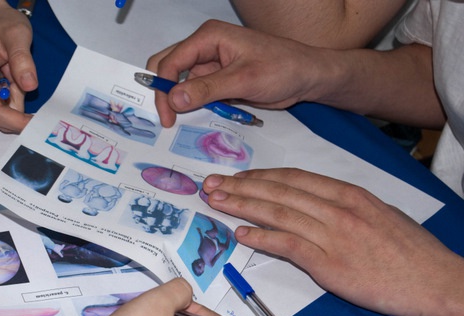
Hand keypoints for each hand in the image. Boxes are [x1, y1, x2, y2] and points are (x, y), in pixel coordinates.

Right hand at [0, 2, 36, 132]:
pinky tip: (11, 79)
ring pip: (1, 114)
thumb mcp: (17, 34)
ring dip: (15, 100)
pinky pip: (0, 108)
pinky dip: (12, 99)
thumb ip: (22, 59)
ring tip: (14, 73)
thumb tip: (29, 85)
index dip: (17, 122)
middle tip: (27, 82)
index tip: (36, 124)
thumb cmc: (1, 25)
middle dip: (18, 109)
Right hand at [147, 20, 325, 126]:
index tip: (167, 116)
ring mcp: (211, 64)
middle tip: (167, 119)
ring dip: (182, 103)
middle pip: (170, 69)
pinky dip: (196, 107)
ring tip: (182, 122)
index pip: (171, 61)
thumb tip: (174, 99)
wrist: (307, 77)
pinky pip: (198, 94)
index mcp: (209, 37)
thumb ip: (207, 89)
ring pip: (182, 84)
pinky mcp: (218, 80)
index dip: (163, 89)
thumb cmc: (282, 68)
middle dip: (165, 94)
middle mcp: (205, 47)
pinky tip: (199, 119)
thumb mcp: (243, 80)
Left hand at [202, 168, 463, 315]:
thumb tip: (313, 204)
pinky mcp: (330, 264)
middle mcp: (336, 208)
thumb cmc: (409, 251)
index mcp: (347, 194)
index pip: (293, 179)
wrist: (435, 280)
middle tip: (210, 184)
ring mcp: (332, 235)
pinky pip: (288, 246)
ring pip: (277, 214)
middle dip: (240, 187)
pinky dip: (261, 238)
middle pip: (278, 192)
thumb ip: (342, 207)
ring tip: (216, 202)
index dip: (259, 177)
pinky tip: (240, 233)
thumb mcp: (377, 214)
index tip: (236, 177)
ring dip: (241, 207)